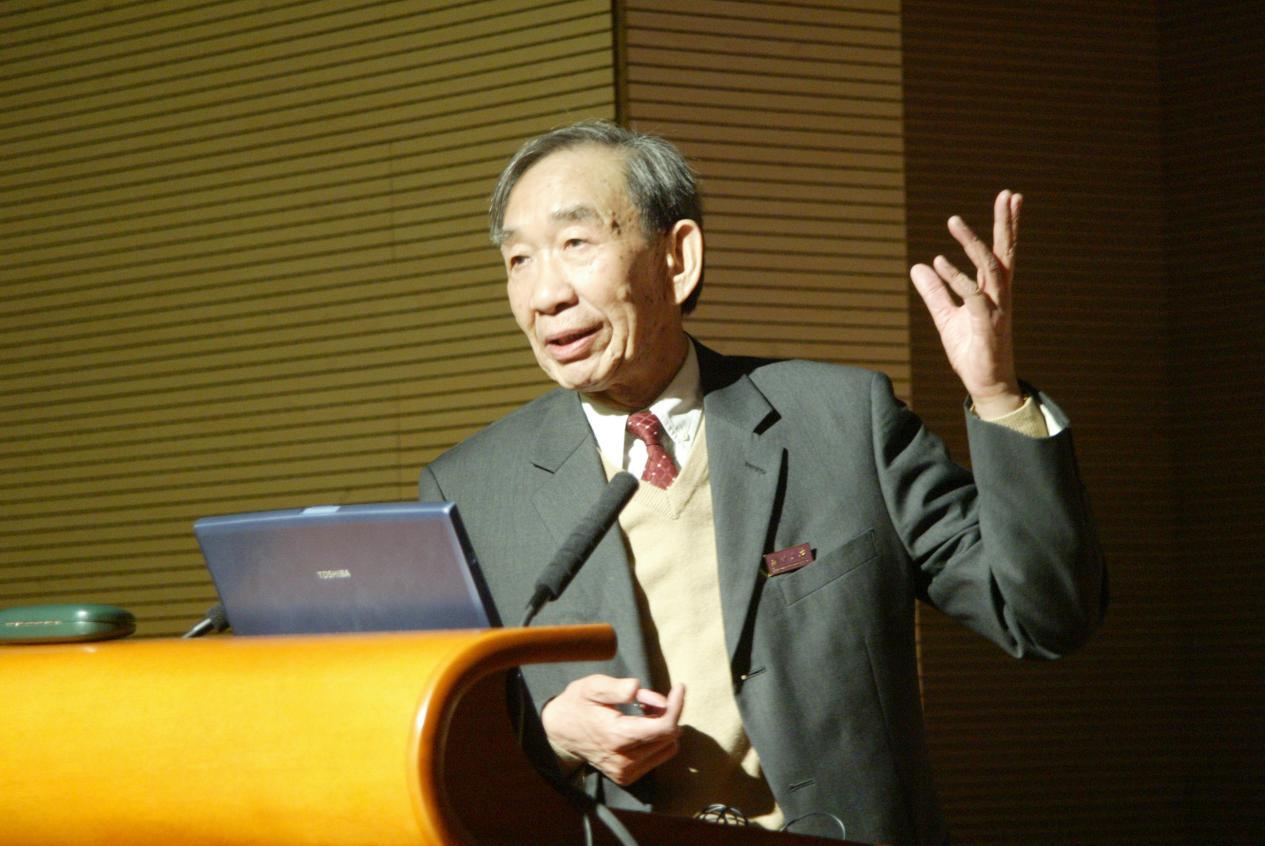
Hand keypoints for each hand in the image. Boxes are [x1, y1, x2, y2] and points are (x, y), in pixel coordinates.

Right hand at [540, 674, 684, 784]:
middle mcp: (623, 760)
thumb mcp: (593, 686)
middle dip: (668, 712)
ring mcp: (625, 772)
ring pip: (668, 748)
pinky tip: (642, 727)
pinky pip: (659, 757)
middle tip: (650, 698)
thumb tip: (658, 700)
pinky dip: (658, 740)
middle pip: (669, 736)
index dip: (677, 706)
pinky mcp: (627, 777)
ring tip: (644, 712)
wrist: (557, 733)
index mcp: (616, 736)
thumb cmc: (577, 704)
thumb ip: (623, 689)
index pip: (664, 727)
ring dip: (664, 727)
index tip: (679, 687)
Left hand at [910, 190, 1023, 418]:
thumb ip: (935, 292)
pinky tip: (939, 262)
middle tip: (1008, 193)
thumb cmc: (972, 351)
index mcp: (994, 291)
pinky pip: (972, 297)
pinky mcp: (986, 326)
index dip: (1006, 225)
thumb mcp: (946, 318)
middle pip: (1005, 252)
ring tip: (954, 220)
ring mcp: (996, 309)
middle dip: (1006, 223)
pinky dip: (955, 278)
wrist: (985, 385)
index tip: (1010, 197)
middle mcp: (999, 295)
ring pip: (989, 269)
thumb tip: (918, 267)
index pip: (1001, 251)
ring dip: (972, 243)